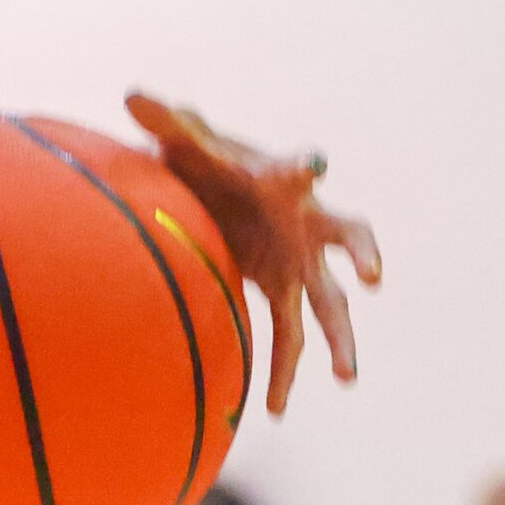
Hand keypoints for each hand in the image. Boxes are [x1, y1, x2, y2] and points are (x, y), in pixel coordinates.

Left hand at [125, 94, 380, 415]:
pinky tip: (274, 411)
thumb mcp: (186, 142)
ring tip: (346, 378)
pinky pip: (291, 339)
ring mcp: (301, 265)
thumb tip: (131, 93)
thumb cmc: (209, 164)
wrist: (216, 193)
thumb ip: (165, 120)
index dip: (302, 167)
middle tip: (373, 276)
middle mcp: (306, 224)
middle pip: (348, 237)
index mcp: (281, 181)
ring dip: (339, 340)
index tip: (312, 164)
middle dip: (362, 254)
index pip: (296, 170)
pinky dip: (283, 373)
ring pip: (330, 306)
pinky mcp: (283, 294)